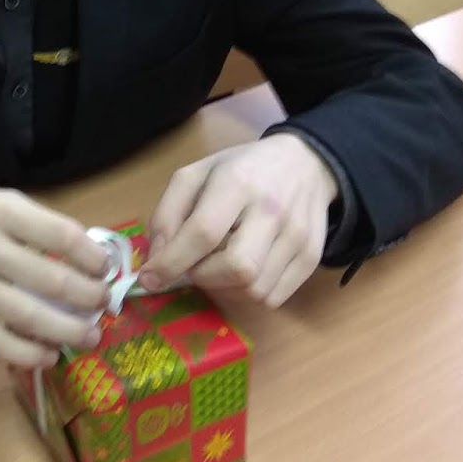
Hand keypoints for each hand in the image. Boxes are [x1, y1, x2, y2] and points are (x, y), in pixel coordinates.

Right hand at [0, 187, 114, 367]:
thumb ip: (31, 224)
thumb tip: (84, 254)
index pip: (61, 234)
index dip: (93, 257)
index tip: (106, 269)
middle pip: (51, 279)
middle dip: (88, 297)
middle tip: (103, 306)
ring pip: (28, 315)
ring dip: (67, 330)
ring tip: (89, 335)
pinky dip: (28, 353)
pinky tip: (48, 355)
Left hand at [140, 134, 337, 307]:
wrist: (305, 163)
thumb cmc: (242, 170)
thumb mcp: (196, 175)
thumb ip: (168, 213)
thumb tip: (157, 260)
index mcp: (238, 182)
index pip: (204, 232)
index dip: (172, 262)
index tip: (150, 278)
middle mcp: (272, 210)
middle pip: (237, 269)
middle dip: (205, 277)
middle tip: (195, 266)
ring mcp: (297, 235)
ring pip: (255, 290)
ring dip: (227, 287)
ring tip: (221, 263)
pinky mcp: (311, 257)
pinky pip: (274, 297)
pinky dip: (250, 293)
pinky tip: (245, 269)